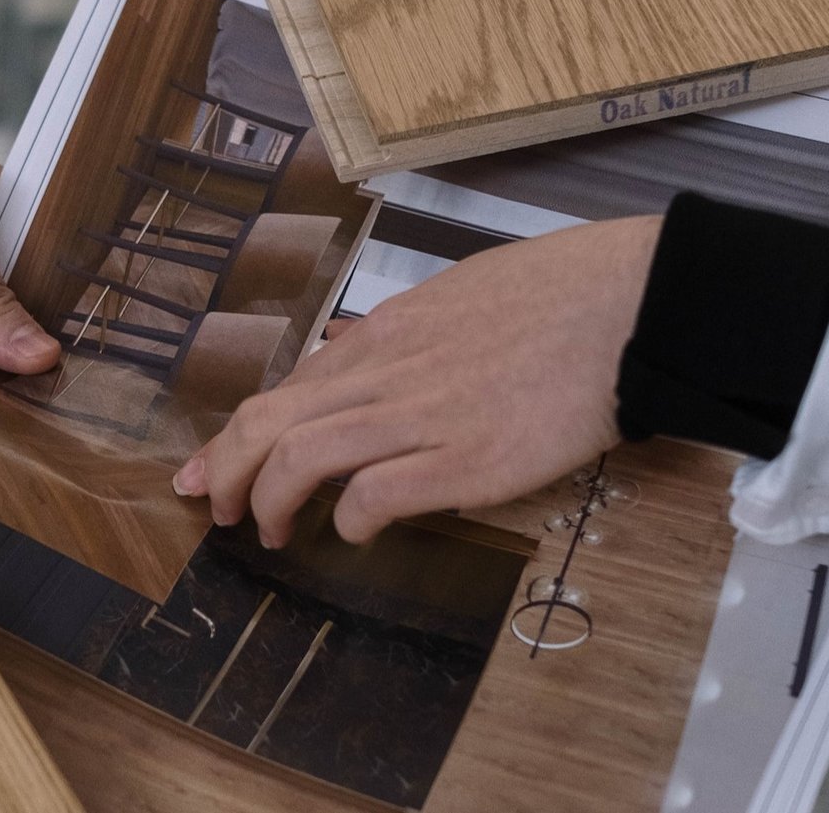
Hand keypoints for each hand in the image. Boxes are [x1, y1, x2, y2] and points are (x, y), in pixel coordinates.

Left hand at [171, 216, 661, 546]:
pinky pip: (376, 496)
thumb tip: (349, 344)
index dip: (231, 437)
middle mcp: (386, 373)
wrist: (626, 306)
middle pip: (270, 424)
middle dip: (224, 472)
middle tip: (214, 510)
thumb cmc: (553, 294)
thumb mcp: (454, 294)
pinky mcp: (465, 460)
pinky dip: (349, 520)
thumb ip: (397, 330)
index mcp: (383, 334)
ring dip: (271, 502)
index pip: (283, 389)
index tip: (202, 470)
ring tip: (269, 532)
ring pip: (303, 458)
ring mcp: (422, 417)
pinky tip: (354, 531)